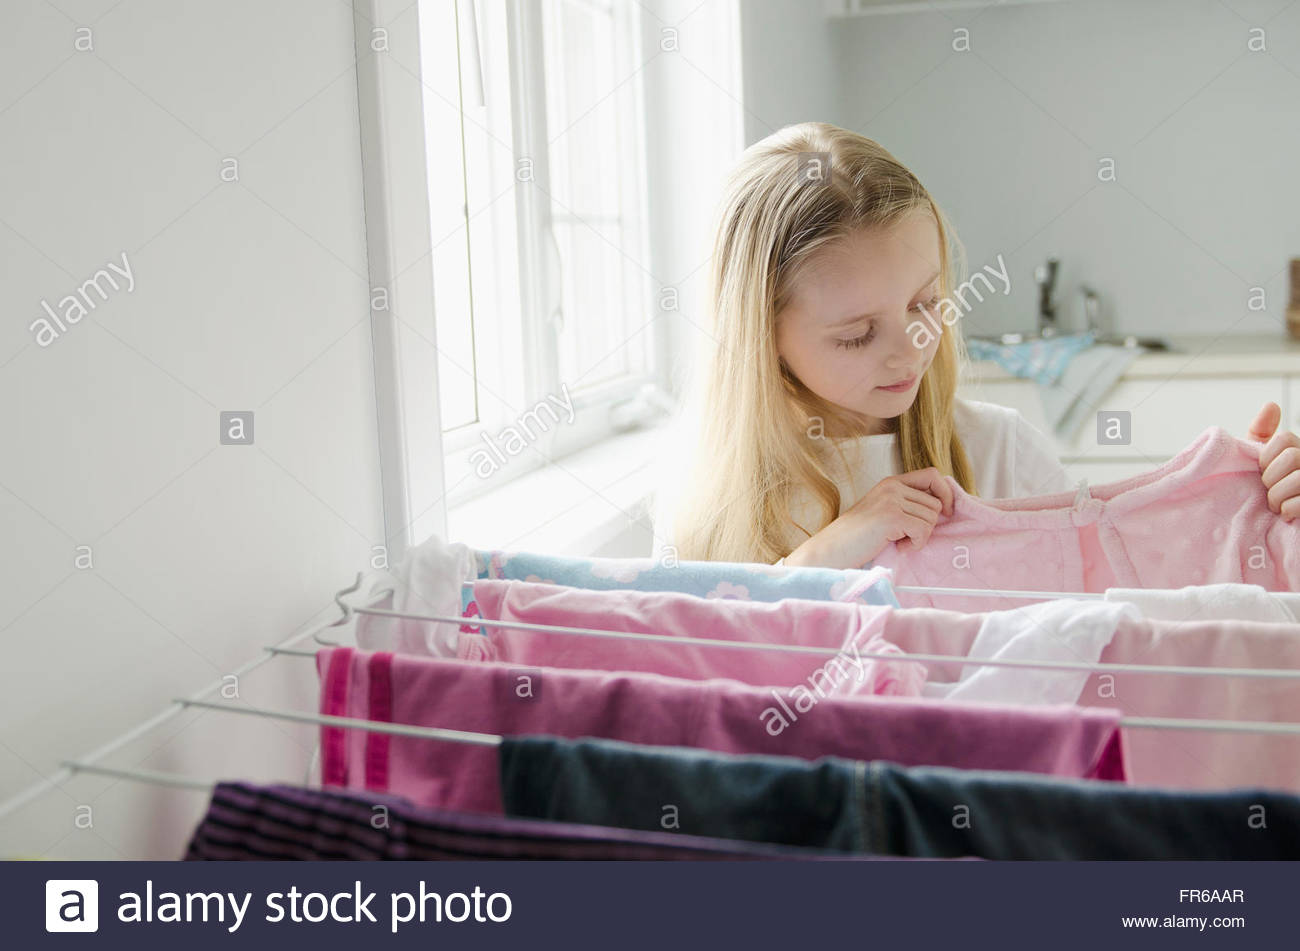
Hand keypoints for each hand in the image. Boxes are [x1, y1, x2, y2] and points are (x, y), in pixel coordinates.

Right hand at [785, 468, 954, 569]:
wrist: (832, 548)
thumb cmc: (856, 536)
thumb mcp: (883, 511)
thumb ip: (906, 503)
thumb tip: (943, 507)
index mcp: (891, 482)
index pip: (933, 475)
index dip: (946, 493)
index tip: (946, 512)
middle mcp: (892, 486)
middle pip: (936, 503)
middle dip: (927, 525)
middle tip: (906, 536)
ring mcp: (891, 500)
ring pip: (932, 518)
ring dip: (920, 536)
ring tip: (898, 541)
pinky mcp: (892, 517)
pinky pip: (923, 531)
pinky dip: (915, 544)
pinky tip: (898, 547)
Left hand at [1246, 402, 1299, 521]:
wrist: (1262, 529)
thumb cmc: (1263, 491)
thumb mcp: (1259, 461)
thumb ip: (1261, 434)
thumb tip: (1271, 404)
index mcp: (1299, 451)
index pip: (1286, 439)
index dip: (1267, 457)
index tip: (1261, 471)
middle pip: (1293, 457)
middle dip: (1271, 478)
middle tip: (1268, 492)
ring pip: (1298, 479)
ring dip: (1278, 497)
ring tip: (1276, 505)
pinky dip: (1288, 510)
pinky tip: (1286, 514)